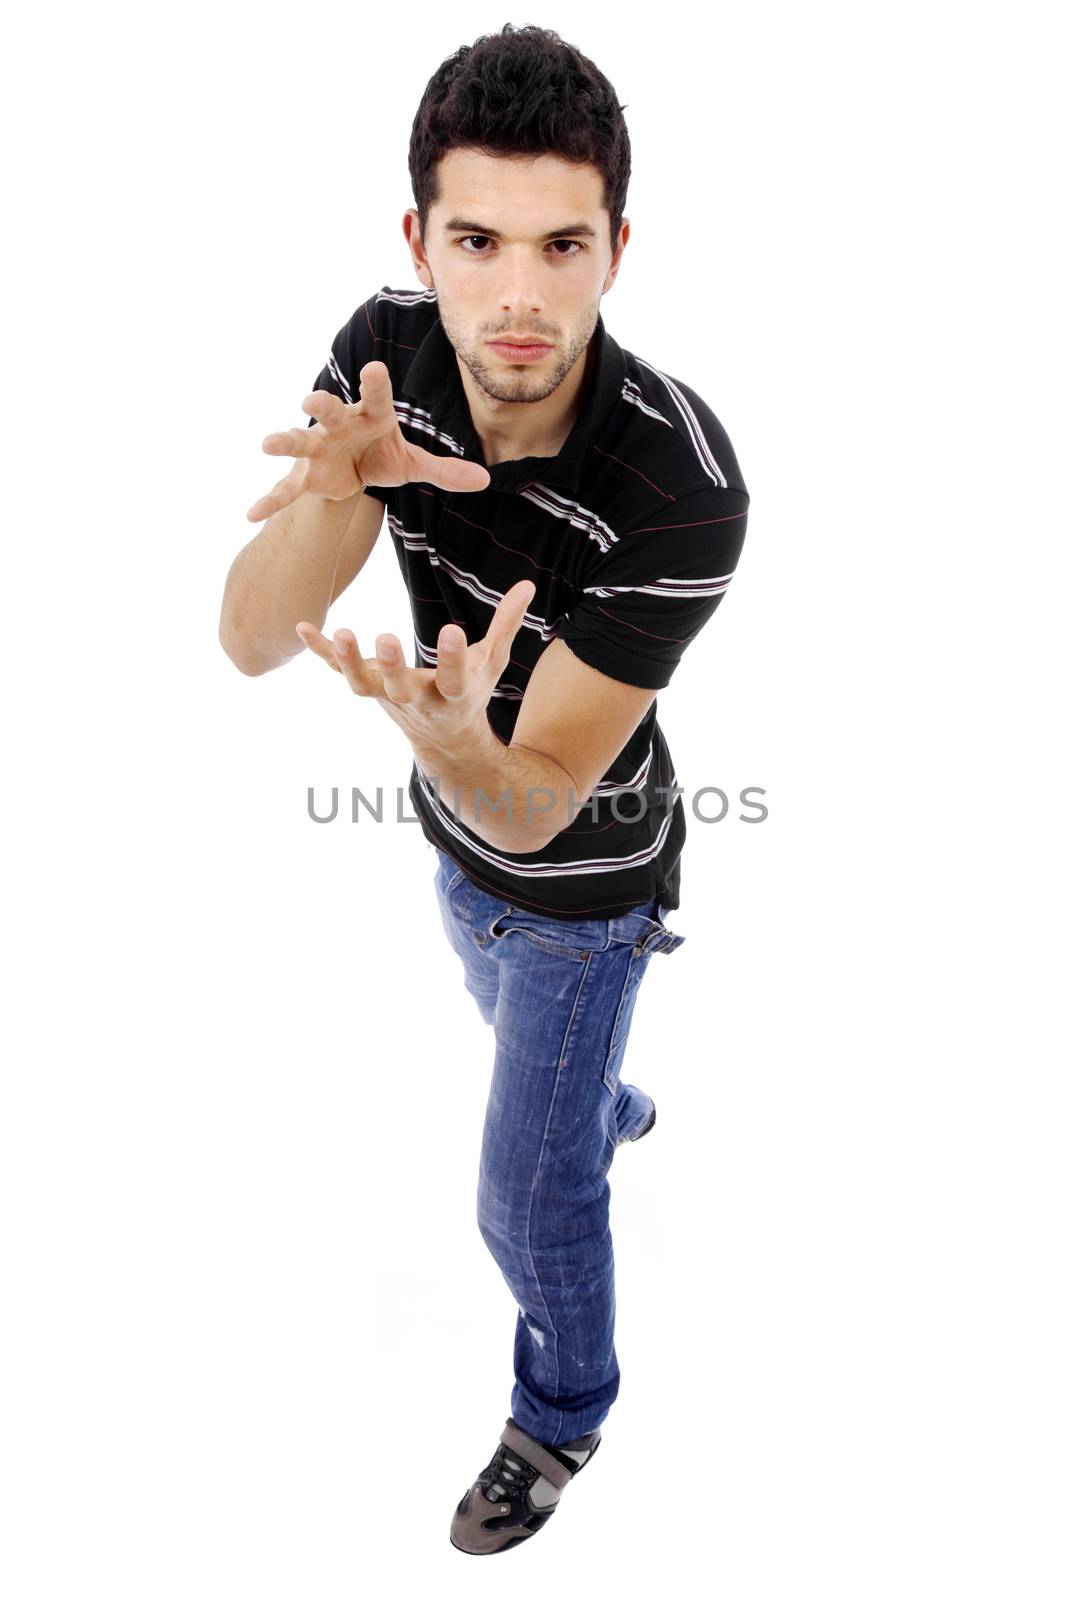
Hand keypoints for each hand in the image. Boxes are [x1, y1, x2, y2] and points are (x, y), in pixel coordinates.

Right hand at [247, 361, 490, 521]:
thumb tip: (485, 479)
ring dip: (284, 441)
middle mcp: (340, 424)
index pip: (376, 395)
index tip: (375, 368)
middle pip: (329, 410)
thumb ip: (445, 470)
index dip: (375, 383)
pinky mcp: (306, 476)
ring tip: (266, 444)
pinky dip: (270, 501)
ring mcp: (318, 448)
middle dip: (321, 405)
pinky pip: (287, 490)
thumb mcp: (413, 464)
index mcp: (370, 414)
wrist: (352, 471)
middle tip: (311, 400)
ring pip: (299, 441)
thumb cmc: (381, 454)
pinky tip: (251, 514)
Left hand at [294, 580, 536, 756]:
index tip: (452, 630)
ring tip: (341, 633)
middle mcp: (417, 700)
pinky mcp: (367, 688)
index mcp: (453, 694)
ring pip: (363, 685)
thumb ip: (506, 625)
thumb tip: (528, 584)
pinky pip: (338, 672)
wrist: (441, 739)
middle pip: (400, 687)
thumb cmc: (469, 694)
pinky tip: (301, 627)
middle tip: (385, 637)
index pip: (454, 679)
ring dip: (348, 661)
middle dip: (392, 665)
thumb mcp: (492, 664)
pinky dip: (319, 652)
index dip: (452, 658)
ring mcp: (386, 697)